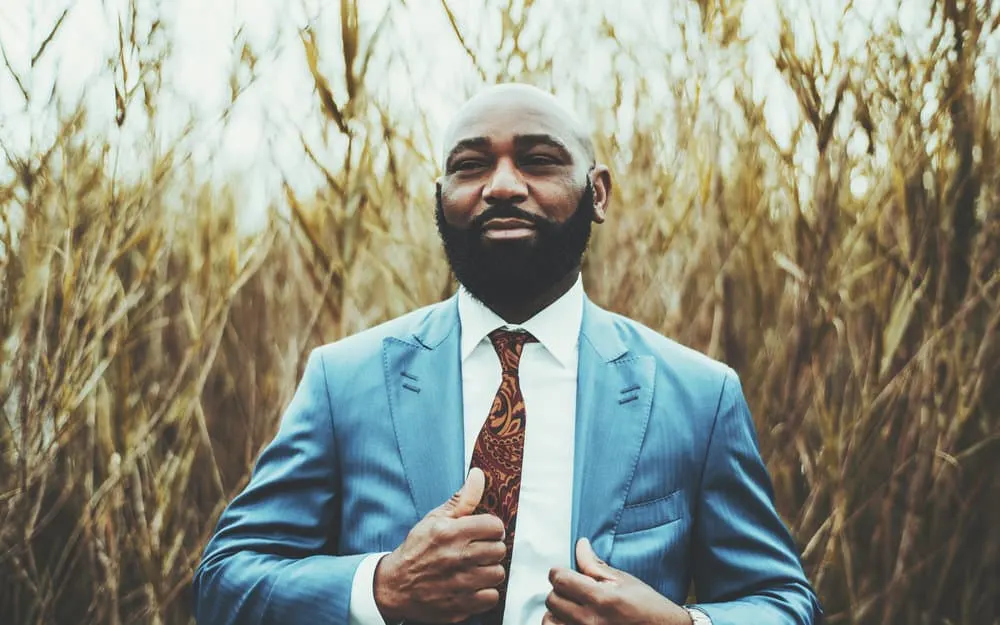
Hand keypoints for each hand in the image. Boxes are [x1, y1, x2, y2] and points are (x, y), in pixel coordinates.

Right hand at [373, 468, 506, 622]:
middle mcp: (456, 557)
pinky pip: (491, 597)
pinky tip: (473, 586)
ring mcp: (459, 583)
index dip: (492, 528)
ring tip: (476, 568)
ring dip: (489, 571)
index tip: (484, 532)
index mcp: (450, 533)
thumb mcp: (434, 519)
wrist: (394, 586)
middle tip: (478, 551)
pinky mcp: (460, 605)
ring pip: (498, 573)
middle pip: (499, 550)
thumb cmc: (417, 549)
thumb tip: (478, 475)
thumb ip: (462, 499)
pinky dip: (485, 593)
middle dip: (491, 549)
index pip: (494, 526)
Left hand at [543, 538, 692, 624]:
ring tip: (572, 609)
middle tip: (573, 590)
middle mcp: (590, 622)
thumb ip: (595, 565)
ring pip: (549, 621)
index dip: (559, 572)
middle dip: (560, 591)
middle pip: (553, 600)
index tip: (563, 573)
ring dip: (557, 613)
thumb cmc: (648, 608)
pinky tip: (572, 621)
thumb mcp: (624, 581)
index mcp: (601, 599)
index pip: (560, 580)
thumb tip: (580, 545)